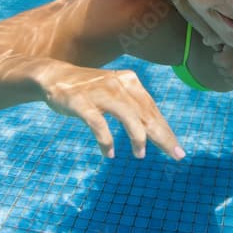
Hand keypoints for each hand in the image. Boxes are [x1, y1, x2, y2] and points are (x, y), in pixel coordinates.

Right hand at [43, 66, 184, 160]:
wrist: (54, 76)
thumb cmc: (91, 89)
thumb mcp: (116, 93)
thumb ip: (134, 107)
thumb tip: (157, 128)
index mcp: (131, 82)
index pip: (153, 110)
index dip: (166, 130)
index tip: (177, 149)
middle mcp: (119, 85)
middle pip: (147, 114)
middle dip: (163, 137)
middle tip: (175, 155)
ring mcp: (101, 93)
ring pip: (128, 116)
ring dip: (138, 138)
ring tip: (140, 155)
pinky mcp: (82, 102)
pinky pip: (99, 124)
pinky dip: (106, 140)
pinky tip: (110, 153)